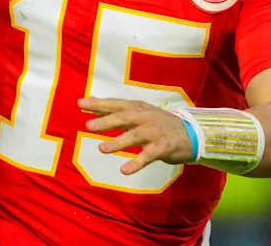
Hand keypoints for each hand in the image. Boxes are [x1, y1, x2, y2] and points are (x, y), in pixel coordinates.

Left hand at [78, 97, 193, 174]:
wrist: (190, 134)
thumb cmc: (158, 122)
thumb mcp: (139, 111)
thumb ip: (115, 108)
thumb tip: (91, 102)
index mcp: (137, 107)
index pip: (115, 104)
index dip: (98, 104)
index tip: (80, 104)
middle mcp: (144, 117)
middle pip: (123, 118)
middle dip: (106, 121)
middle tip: (88, 126)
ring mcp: (153, 132)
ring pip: (134, 136)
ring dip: (118, 142)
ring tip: (101, 149)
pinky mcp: (161, 148)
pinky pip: (147, 156)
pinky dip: (136, 163)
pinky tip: (124, 170)